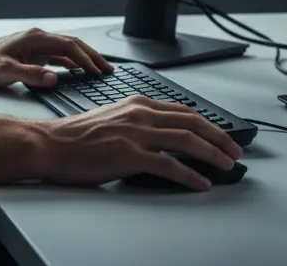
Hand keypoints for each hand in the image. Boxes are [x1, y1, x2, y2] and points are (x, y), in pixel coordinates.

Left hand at [0, 27, 114, 88]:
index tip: (97, 71)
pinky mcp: (35, 53)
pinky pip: (59, 56)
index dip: (85, 59)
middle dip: (92, 56)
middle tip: (108, 69)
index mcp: (35, 39)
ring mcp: (38, 45)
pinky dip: (72, 62)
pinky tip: (80, 70)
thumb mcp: (7, 71)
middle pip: (73, 44)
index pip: (68, 46)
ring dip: (85, 58)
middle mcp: (39, 39)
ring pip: (68, 49)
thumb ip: (31, 75)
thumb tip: (54, 78)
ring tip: (100, 69)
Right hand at [38, 94, 243, 190]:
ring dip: (212, 154)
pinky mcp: (129, 155)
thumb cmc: (77, 136)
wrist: (51, 144)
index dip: (208, 124)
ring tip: (226, 165)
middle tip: (235, 151)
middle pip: (191, 122)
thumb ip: (139, 121)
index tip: (222, 136)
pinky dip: (190, 175)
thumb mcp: (113, 117)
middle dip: (219, 138)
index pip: (183, 110)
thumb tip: (163, 135)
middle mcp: (140, 114)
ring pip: (185, 140)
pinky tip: (201, 183)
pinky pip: (168, 165)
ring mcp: (135, 134)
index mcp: (137, 103)